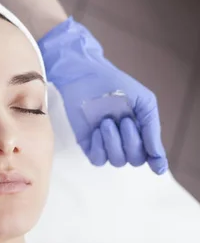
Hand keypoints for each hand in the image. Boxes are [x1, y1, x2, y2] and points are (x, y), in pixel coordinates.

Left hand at [38, 17, 167, 174]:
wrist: (85, 75)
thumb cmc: (115, 84)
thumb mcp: (143, 101)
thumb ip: (151, 128)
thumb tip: (157, 156)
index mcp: (140, 130)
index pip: (150, 154)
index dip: (156, 162)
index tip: (157, 166)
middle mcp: (124, 140)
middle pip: (135, 159)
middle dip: (132, 141)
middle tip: (124, 120)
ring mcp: (105, 143)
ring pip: (117, 161)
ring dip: (114, 142)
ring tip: (106, 121)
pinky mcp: (87, 144)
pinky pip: (98, 159)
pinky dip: (99, 147)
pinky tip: (96, 130)